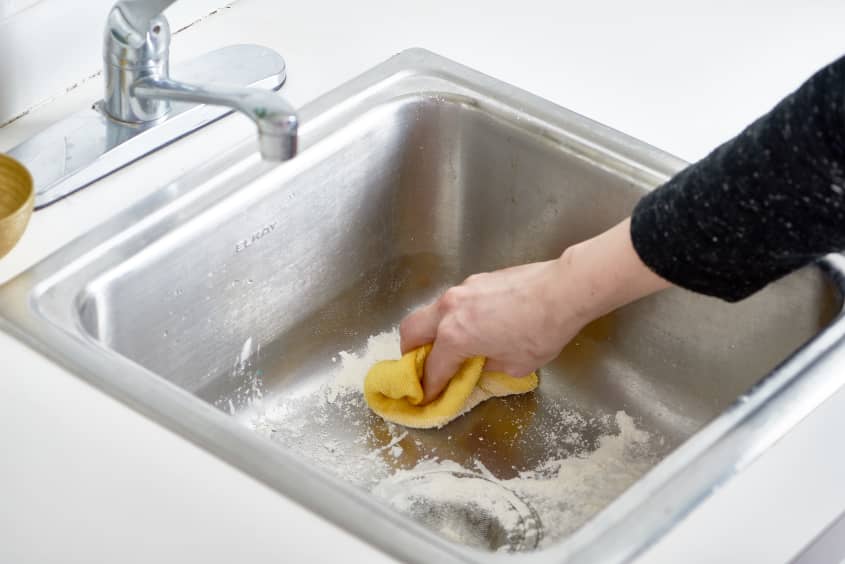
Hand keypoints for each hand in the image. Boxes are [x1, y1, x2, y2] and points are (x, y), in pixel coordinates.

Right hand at [399, 219, 670, 403]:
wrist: (564, 290)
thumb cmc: (542, 331)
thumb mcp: (515, 364)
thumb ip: (488, 368)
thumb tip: (480, 366)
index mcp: (455, 336)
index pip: (432, 367)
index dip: (428, 387)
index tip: (426, 397)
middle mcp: (449, 310)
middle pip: (411, 331)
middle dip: (411, 353)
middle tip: (421, 367)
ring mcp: (461, 290)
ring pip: (431, 312)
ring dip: (432, 331)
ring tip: (449, 346)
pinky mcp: (476, 280)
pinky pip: (452, 302)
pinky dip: (452, 317)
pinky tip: (474, 325)